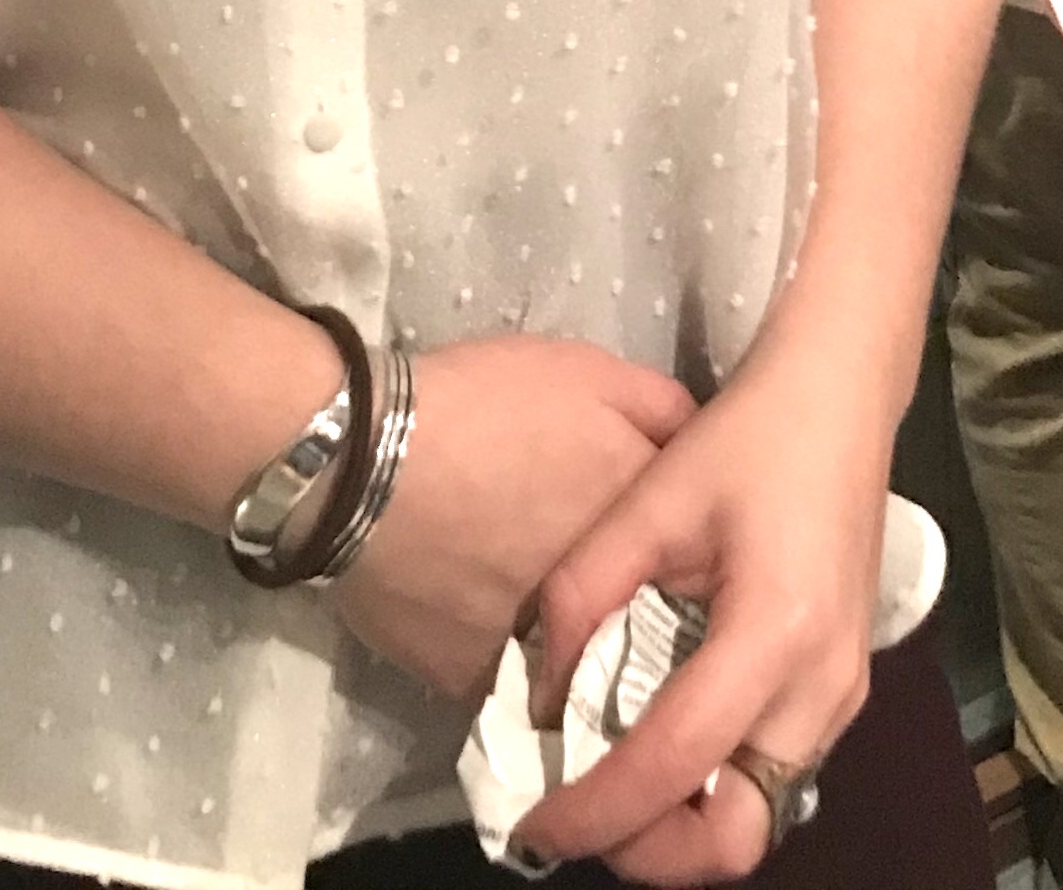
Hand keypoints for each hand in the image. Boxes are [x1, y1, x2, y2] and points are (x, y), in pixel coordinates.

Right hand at [332, 333, 694, 705]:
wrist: (359, 464)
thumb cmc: (481, 406)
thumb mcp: (590, 372)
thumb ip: (662, 411)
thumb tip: (702, 446)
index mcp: (636, 527)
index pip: (699, 555)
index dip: (694, 552)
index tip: (691, 553)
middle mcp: (604, 603)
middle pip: (645, 618)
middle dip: (646, 610)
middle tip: (631, 595)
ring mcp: (538, 655)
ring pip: (580, 667)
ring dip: (583, 652)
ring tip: (571, 629)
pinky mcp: (475, 684)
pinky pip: (513, 690)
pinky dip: (518, 671)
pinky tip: (505, 640)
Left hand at [506, 335, 892, 880]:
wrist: (841, 394)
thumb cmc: (748, 434)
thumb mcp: (650, 501)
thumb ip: (582, 597)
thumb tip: (540, 699)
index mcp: (774, 633)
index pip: (674, 764)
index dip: (595, 810)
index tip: (531, 822)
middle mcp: (821, 686)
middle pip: (737, 836)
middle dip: (652, 848)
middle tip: (581, 812)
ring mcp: (844, 694)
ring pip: (760, 816)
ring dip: (682, 824)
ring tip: (611, 780)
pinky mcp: (843, 688)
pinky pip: (776, 777)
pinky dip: (715, 788)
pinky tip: (663, 744)